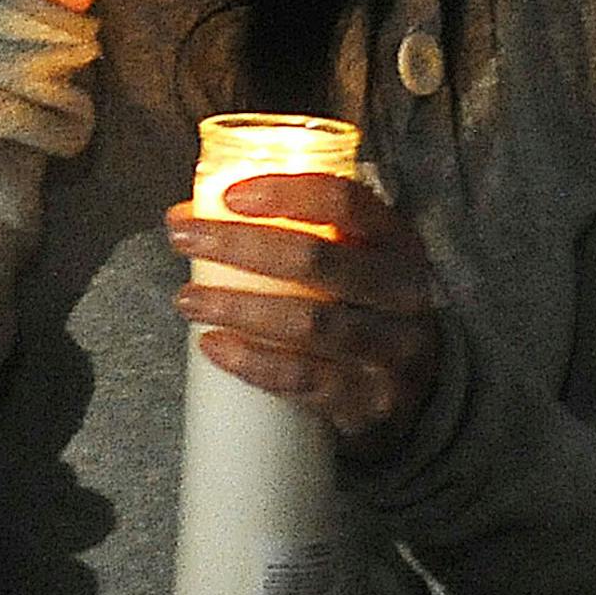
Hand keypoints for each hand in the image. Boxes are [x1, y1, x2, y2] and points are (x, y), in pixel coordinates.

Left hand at [166, 174, 440, 451]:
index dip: (285, 194)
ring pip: (310, 322)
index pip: (345, 202)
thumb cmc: (354, 305)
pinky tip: (213, 346)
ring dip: (238, 307)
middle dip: (239, 245)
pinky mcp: (374, 400)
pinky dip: (254, 362)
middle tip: (182, 239)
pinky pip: (308, 380)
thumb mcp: (340, 260)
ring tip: (187, 299)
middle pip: (316, 259)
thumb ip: (277, 232)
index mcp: (395, 241)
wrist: (413, 391)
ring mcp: (396, 350)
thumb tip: (185, 216)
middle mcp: (406, 293)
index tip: (227, 197)